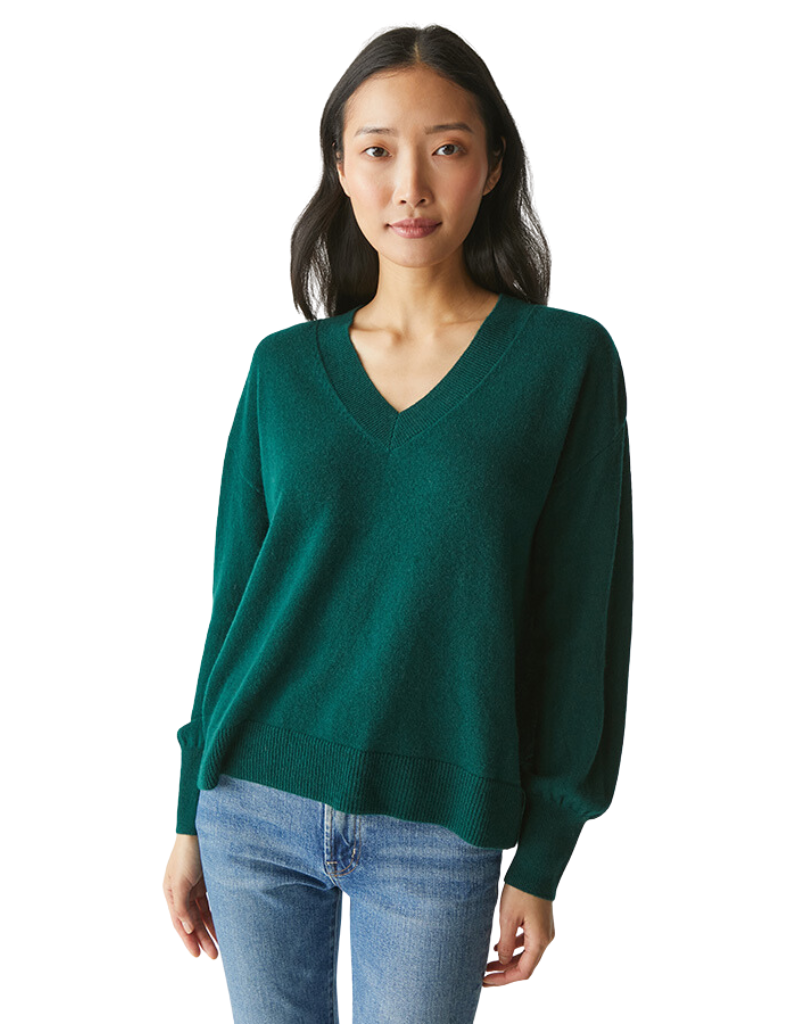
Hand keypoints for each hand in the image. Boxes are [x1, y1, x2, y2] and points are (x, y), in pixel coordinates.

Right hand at [163, 834, 218, 958]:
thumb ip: (181, 906)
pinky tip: (224, 925)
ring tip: (221, 946)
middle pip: (192, 921)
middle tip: (214, 956)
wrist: (200, 827)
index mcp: (171, 892)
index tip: (197, 956)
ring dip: (211, 929)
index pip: (180, 923)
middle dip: (202, 939)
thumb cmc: (188, 853)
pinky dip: (216, 915)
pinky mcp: (209, 879)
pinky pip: (212, 902)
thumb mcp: (181, 881)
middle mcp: (182, 891)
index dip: (188, 940)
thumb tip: (187, 929)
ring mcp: (195, 885)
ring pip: (203, 914)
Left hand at [482, 883, 554, 985]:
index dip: (504, 979)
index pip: (523, 972)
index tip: (486, 980)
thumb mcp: (508, 918)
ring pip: (525, 954)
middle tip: (484, 975)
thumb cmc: (521, 890)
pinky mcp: (540, 922)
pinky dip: (513, 947)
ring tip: (488, 964)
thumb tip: (503, 963)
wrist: (536, 867)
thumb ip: (506, 944)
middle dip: (504, 972)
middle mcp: (545, 939)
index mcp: (539, 941)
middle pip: (525, 965)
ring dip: (508, 961)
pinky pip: (527, 942)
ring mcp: (544, 931)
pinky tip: (498, 948)